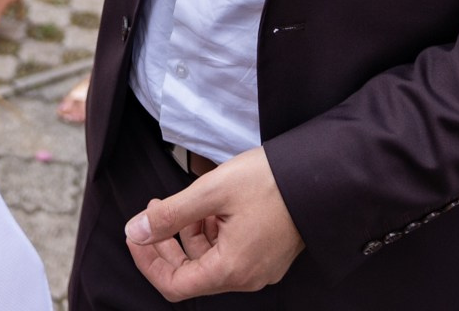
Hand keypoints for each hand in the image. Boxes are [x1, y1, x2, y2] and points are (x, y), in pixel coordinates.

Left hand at [125, 146, 304, 300]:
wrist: (322, 174)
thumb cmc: (270, 181)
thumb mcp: (212, 191)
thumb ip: (171, 214)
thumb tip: (137, 230)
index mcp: (231, 270)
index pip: (174, 284)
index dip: (148, 260)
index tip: (137, 233)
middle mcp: (246, 277)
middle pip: (191, 274)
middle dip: (166, 244)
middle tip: (155, 211)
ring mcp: (260, 268)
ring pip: (210, 261)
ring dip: (190, 234)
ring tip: (187, 203)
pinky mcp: (268, 255)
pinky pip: (229, 253)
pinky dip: (213, 233)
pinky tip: (211, 208)